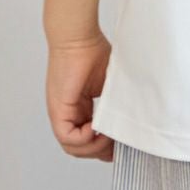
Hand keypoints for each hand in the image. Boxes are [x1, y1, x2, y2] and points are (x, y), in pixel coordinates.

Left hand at [46, 31, 114, 161]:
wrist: (79, 37)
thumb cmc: (94, 52)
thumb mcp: (112, 85)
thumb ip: (117, 103)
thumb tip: (131, 123)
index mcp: (80, 109)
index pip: (89, 140)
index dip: (105, 146)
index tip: (122, 144)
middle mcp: (68, 114)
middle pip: (81, 149)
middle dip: (101, 151)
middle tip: (118, 144)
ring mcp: (61, 114)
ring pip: (73, 148)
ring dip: (94, 147)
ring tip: (109, 135)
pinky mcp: (58, 110)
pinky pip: (68, 137)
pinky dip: (85, 138)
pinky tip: (97, 126)